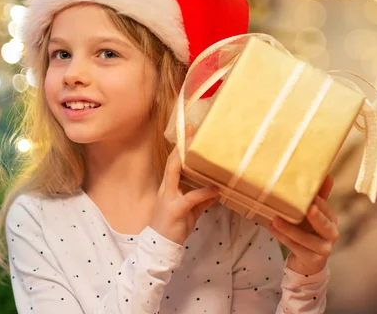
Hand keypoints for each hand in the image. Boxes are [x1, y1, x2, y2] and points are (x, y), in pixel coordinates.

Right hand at [149, 124, 219, 245]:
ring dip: (190, 161)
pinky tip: (217, 189)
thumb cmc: (173, 227)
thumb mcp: (190, 211)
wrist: (159, 246)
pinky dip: (205, 192)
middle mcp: (167, 188)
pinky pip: (191, 197)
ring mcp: (169, 197)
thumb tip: (216, 192)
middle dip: (182, 145)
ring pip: (177, 172)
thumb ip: (202, 200)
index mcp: (168, 186)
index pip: (173, 162)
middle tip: (192, 130)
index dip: (180, 146)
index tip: (189, 130)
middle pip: (173, 161)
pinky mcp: (176, 209)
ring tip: (205, 152)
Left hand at [269, 174, 338, 274]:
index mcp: (331, 219)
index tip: (308, 193)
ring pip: (307, 239)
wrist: (307, 261)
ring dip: (290, 229)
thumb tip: (326, 174)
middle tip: (308, 207)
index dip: (318, 201)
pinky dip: (284, 238)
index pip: (325, 208)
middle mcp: (331, 234)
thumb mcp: (310, 214)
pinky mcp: (313, 260)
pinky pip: (297, 248)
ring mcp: (324, 249)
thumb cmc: (308, 231)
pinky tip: (272, 228)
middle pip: (325, 225)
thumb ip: (317, 196)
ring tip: (275, 219)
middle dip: (316, 216)